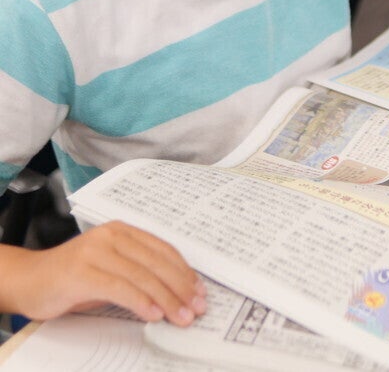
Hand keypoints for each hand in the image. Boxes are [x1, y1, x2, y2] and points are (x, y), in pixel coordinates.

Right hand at [5, 222, 205, 324]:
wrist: (29, 280)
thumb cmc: (74, 278)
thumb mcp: (111, 269)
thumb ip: (138, 273)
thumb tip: (176, 292)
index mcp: (123, 230)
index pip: (163, 249)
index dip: (184, 271)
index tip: (200, 292)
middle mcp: (112, 235)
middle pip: (157, 262)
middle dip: (181, 288)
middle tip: (196, 308)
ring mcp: (96, 251)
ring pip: (142, 276)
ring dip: (166, 299)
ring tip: (180, 317)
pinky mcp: (81, 272)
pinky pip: (119, 287)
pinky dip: (140, 302)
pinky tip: (153, 315)